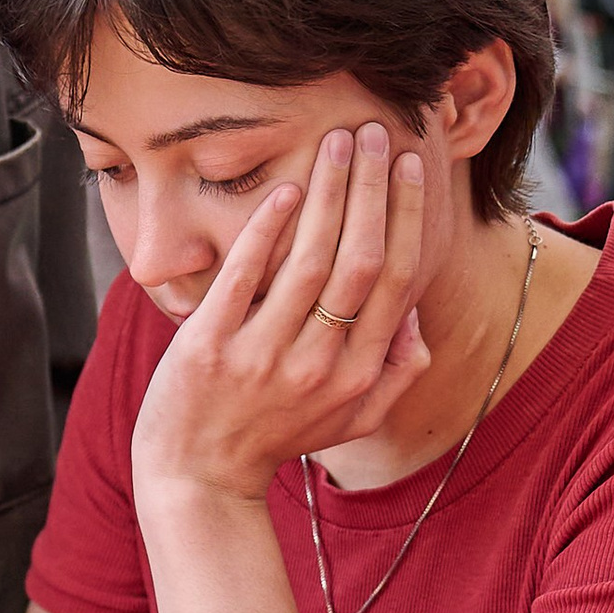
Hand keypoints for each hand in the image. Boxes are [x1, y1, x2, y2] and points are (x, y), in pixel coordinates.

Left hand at [132, 123, 429, 508]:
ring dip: (329, 195)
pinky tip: (287, 188)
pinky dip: (268, 230)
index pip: (394, 282)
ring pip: (309, 262)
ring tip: (338, 143)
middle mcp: (315, 367)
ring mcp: (261, 357)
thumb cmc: (276, 437)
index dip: (407, 219)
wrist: (197, 477)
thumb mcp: (350, 419)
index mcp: (355, 377)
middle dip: (373, 191)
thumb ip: (394, 373)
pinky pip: (245, 277)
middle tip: (376, 135)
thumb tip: (416, 313)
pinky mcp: (209, 348)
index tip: (410, 168)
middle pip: (359, 262)